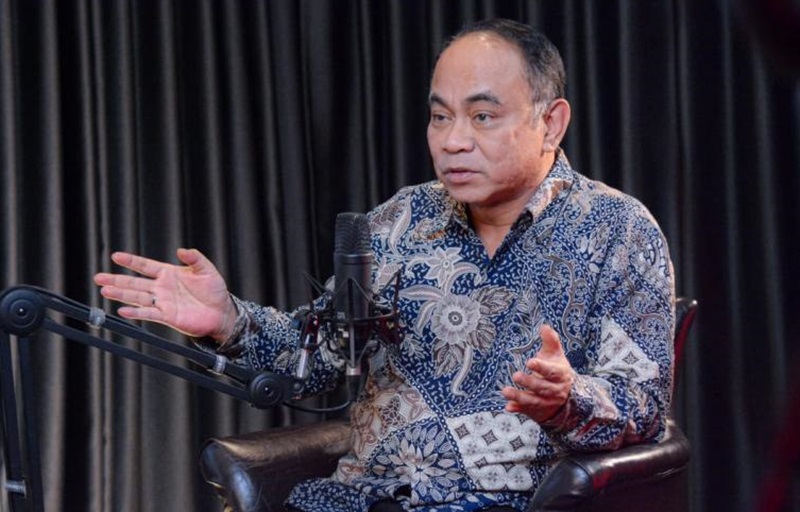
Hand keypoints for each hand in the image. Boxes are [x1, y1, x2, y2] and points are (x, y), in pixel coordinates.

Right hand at [93, 248, 237, 341]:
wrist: (221, 312)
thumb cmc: (214, 290)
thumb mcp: (206, 270)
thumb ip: (195, 258)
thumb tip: (181, 250)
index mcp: (169, 273)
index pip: (146, 266)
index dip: (131, 261)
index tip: (115, 256)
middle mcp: (162, 287)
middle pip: (135, 282)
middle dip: (117, 279)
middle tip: (98, 277)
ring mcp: (163, 302)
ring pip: (137, 297)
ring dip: (121, 294)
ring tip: (105, 290)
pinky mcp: (167, 316)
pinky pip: (148, 313)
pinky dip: (135, 312)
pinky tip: (122, 310)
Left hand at [501, 324, 574, 422]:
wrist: (568, 399)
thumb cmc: (558, 372)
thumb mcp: (557, 356)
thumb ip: (551, 342)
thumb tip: (544, 326)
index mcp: (560, 375)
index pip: (552, 372)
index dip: (542, 367)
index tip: (530, 362)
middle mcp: (555, 391)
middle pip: (542, 387)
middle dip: (529, 382)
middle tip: (516, 375)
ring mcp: (546, 403)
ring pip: (533, 401)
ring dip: (519, 397)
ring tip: (505, 391)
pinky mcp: (537, 411)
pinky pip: (527, 411)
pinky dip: (518, 409)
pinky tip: (508, 407)